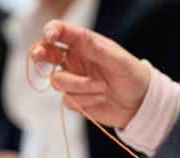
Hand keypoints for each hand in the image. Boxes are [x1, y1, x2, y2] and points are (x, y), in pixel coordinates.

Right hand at [32, 20, 149, 129]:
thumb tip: (76, 35)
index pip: (61, 33)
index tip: (50, 35)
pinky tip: (100, 98)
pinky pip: (68, 100)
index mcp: (83, 45)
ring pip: (58, 82)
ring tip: (102, 88)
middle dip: (39, 54)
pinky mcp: (75, 100)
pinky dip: (85, 100)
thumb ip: (96, 48)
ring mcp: (73, 80)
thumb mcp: (118, 59)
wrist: (140, 103)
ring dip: (80, 86)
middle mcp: (74, 61)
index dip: (51, 31)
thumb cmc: (131, 75)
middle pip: (46, 54)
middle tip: (38, 56)